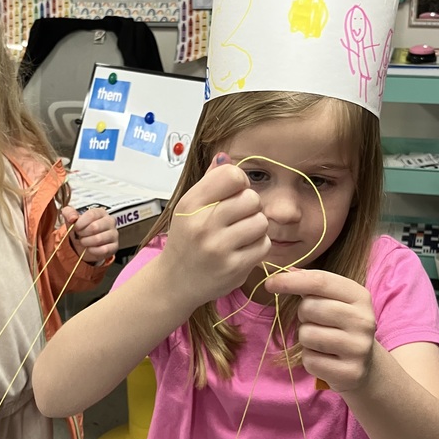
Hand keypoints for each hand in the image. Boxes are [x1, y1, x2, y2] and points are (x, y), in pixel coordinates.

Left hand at [62, 205, 118, 263]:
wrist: (85, 244)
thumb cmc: (81, 229)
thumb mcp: (72, 219)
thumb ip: (69, 213)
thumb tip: (72, 218)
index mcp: (100, 212)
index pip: (91, 215)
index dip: (80, 223)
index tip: (76, 228)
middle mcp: (110, 221)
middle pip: (95, 227)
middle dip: (83, 233)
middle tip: (79, 236)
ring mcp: (114, 234)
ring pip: (99, 239)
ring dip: (86, 242)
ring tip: (84, 242)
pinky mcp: (115, 246)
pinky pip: (104, 250)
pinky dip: (93, 251)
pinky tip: (90, 248)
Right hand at [162, 153, 269, 307]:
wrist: (174, 281)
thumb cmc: (185, 240)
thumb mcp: (189, 208)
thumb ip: (209, 182)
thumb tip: (225, 157)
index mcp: (191, 203)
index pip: (231, 175)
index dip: (240, 182)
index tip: (234, 194)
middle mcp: (203, 224)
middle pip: (251, 198)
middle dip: (250, 206)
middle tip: (238, 218)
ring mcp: (219, 248)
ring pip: (261, 222)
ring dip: (256, 227)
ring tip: (241, 234)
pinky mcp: (233, 268)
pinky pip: (263, 245)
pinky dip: (258, 246)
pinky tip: (242, 249)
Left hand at [265, 268, 377, 391]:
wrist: (365, 364)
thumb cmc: (340, 325)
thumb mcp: (333, 300)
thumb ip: (311, 284)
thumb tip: (285, 271)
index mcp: (359, 296)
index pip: (320, 281)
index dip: (291, 281)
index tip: (269, 283)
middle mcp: (364, 320)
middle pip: (310, 308)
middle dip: (303, 315)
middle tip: (315, 322)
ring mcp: (359, 347)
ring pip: (307, 335)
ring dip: (306, 339)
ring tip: (321, 341)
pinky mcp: (350, 372)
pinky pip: (310, 361)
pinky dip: (310, 360)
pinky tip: (325, 358)